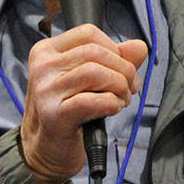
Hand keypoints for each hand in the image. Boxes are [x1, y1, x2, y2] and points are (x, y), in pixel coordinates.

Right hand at [18, 24, 148, 183]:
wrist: (44, 150)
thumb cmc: (67, 111)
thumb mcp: (89, 79)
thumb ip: (115, 59)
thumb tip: (140, 47)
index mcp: (47, 51)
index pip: (89, 33)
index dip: (114, 49)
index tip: (122, 67)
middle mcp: (43, 67)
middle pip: (96, 52)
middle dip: (123, 69)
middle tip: (128, 88)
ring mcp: (46, 91)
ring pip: (96, 72)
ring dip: (119, 87)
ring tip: (121, 99)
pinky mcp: (54, 115)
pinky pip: (92, 101)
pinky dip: (111, 103)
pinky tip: (112, 109)